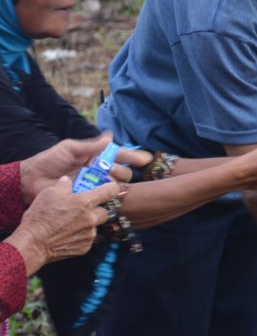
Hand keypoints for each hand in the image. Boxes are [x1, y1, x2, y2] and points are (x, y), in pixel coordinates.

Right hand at [3, 176, 118, 275]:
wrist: (33, 243)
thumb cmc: (40, 216)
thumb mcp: (49, 193)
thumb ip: (63, 185)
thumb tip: (68, 181)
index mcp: (85, 202)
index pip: (111, 191)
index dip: (112, 188)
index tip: (110, 188)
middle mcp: (91, 218)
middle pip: (105, 211)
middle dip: (97, 210)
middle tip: (83, 210)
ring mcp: (90, 234)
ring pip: (95, 226)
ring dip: (88, 224)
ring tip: (71, 224)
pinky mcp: (85, 247)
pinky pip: (88, 239)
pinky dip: (81, 236)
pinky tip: (68, 235)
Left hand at [18, 133, 150, 203]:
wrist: (31, 180)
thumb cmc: (49, 160)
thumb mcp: (69, 148)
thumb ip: (91, 145)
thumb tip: (111, 137)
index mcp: (96, 156)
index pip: (120, 155)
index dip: (134, 157)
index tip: (146, 159)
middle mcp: (99, 171)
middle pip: (123, 172)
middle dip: (122, 171)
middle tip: (110, 170)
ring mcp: (95, 185)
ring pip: (117, 186)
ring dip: (116, 183)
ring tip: (105, 181)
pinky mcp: (89, 198)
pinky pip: (105, 198)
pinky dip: (109, 197)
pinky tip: (109, 196)